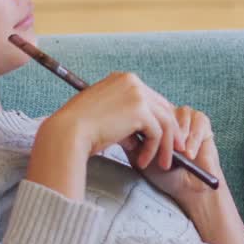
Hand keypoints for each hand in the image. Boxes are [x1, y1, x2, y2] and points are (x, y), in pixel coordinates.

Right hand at [49, 71, 184, 169]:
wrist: (68, 132)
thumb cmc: (80, 128)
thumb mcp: (105, 117)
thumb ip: (125, 122)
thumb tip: (140, 140)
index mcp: (122, 79)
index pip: (151, 99)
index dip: (160, 118)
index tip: (165, 136)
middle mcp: (131, 81)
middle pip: (163, 107)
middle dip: (171, 131)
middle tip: (175, 151)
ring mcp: (137, 93)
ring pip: (164, 121)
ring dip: (166, 145)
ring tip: (163, 163)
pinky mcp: (139, 110)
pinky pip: (157, 132)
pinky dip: (154, 149)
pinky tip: (143, 161)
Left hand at [134, 105, 243, 243]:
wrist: (188, 188)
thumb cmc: (164, 175)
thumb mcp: (140, 156)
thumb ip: (130, 140)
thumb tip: (120, 125)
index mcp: (154, 119)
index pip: (150, 109)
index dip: (147, 122)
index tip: (141, 142)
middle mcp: (170, 115)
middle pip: (166, 109)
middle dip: (163, 131)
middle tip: (161, 150)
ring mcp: (187, 118)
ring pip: (182, 114)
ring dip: (180, 135)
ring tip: (178, 154)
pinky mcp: (204, 124)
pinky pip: (198, 122)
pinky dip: (193, 139)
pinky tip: (188, 154)